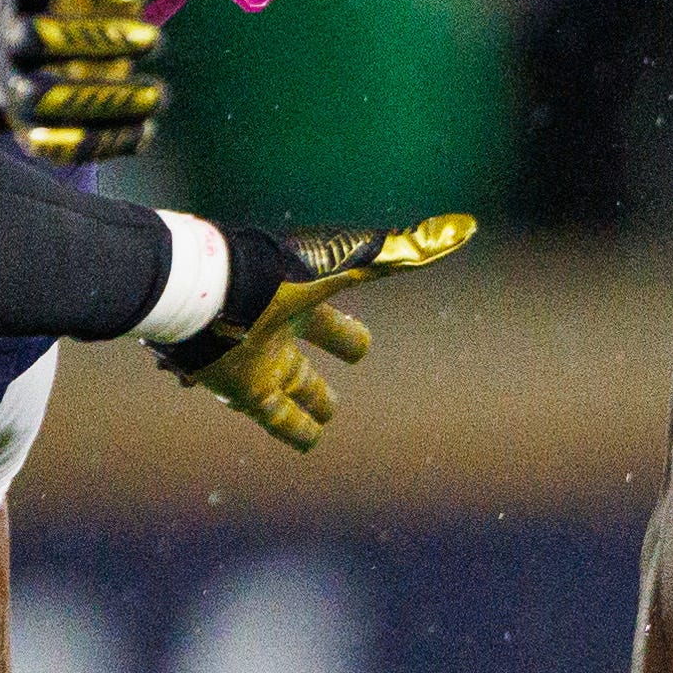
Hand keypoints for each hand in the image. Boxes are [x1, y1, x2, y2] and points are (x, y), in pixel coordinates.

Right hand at [0, 0, 178, 166]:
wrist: (30, 44)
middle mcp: (13, 39)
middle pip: (33, 41)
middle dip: (94, 39)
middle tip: (153, 36)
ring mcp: (19, 87)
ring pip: (42, 99)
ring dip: (101, 99)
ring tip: (155, 93)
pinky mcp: (35, 128)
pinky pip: (59, 144)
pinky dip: (103, 142)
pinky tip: (146, 130)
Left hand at [168, 213, 474, 450]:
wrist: (207, 293)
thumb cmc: (274, 274)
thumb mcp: (345, 265)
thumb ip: (401, 254)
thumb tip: (465, 228)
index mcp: (302, 300)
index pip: (332, 322)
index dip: (348, 337)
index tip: (363, 350)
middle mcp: (279, 332)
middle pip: (305, 358)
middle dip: (319, 374)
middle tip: (334, 400)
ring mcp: (259, 362)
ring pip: (290, 390)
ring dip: (305, 406)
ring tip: (319, 425)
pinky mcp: (241, 389)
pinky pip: (273, 417)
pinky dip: (293, 430)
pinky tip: (308, 443)